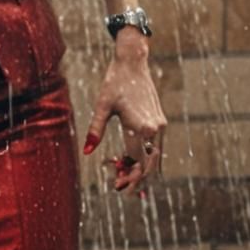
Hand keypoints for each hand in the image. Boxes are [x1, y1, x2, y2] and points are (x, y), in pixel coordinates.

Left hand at [81, 31, 166, 196]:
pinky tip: (132, 159)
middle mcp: (155, 129)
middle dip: (136, 178)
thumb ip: (96, 129)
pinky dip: (147, 157)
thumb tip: (87, 151)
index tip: (117, 186)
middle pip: (150, 165)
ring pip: (156, 157)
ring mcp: (161, 125)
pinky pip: (157, 146)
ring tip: (124, 175)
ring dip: (142, 169)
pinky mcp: (161, 121)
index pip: (138, 163)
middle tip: (120, 186)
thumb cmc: (114, 82)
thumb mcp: (102, 106)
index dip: (129, 178)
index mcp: (140, 127)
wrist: (133, 63)